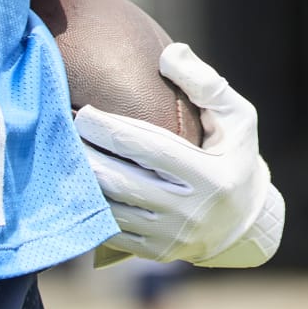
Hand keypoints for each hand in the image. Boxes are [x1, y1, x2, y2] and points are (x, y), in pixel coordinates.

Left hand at [76, 43, 284, 266]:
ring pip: (111, 208)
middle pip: (120, 181)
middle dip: (86, 153)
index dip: (109, 129)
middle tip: (60, 128)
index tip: (83, 111)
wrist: (247, 224)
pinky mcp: (156, 253)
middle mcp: (190, 213)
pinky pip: (112, 230)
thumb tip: (167, 54)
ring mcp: (171, 238)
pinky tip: (74, 181)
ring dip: (81, 180)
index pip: (147, 149)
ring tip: (59, 152)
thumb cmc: (236, 155)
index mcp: (211, 177)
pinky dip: (91, 206)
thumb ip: (205, 83)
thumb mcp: (237, 117)